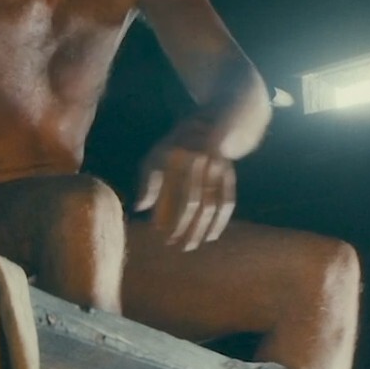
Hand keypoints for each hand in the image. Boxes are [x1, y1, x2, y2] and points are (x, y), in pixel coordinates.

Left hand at [135, 122, 237, 250]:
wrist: (209, 123)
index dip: (167, 213)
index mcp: (179, 157)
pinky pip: (227, 201)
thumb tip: (140, 207)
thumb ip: (148, 181)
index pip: (173, 192)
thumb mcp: (156, 156)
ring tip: (192, 245)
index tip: (159, 232)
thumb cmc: (175, 146)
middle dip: (186, 226)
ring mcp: (218, 168)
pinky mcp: (229, 174)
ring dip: (203, 228)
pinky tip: (212, 236)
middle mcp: (201, 162)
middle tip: (177, 245)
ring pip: (212, 203)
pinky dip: (221, 221)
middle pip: (194, 200)